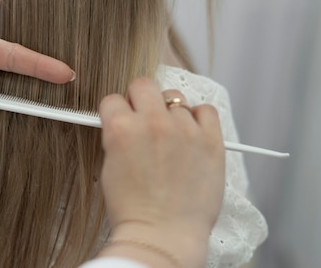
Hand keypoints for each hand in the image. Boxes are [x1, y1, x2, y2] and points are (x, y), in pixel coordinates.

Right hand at [97, 78, 224, 266]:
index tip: (123, 119)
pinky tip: (193, 134)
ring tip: (173, 137)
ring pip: (176, 99)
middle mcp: (153, 123)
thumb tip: (125, 119)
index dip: (117, 111)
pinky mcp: (211, 140)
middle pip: (144, 85)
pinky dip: (200, 118)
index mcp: (121, 129)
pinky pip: (207, 110)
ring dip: (172, 113)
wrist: (162, 236)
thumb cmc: (134, 210)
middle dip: (141, 100)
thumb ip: (117, 135)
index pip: (113, 98)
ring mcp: (184, 129)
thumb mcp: (109, 167)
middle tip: (146, 120)